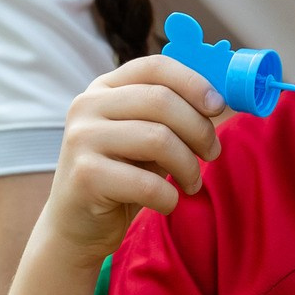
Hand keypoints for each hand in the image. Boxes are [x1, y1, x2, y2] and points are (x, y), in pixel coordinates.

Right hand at [43, 56, 225, 263]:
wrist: (76, 227)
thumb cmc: (121, 178)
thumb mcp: (144, 138)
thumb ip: (170, 116)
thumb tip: (218, 101)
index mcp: (104, 88)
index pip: (155, 67)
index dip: (193, 82)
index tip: (218, 106)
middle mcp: (87, 105)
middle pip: (162, 100)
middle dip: (200, 129)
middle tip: (212, 153)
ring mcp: (82, 139)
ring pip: (159, 139)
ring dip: (189, 167)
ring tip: (191, 183)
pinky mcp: (85, 176)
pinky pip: (148, 184)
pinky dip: (170, 198)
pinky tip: (167, 203)